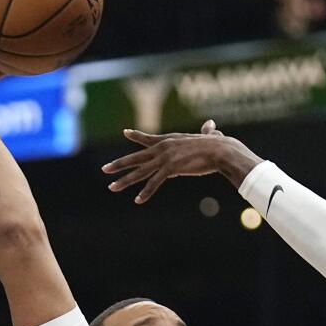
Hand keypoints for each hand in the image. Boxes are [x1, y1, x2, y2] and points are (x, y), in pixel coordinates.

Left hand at [101, 120, 264, 202]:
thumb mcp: (209, 137)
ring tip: (112, 187)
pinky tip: (137, 200)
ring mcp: (165, 158)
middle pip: (136, 158)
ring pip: (140, 172)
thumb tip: (212, 126)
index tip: (125, 132)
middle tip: (104, 169)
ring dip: (125, 181)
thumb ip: (208, 132)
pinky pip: (154, 183)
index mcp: (170, 140)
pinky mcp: (170, 169)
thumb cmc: (218, 146)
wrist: (221, 150)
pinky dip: (146, 192)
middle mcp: (163, 148)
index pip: (149, 138)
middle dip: (119, 165)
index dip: (136, 136)